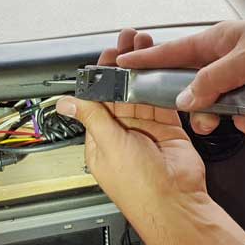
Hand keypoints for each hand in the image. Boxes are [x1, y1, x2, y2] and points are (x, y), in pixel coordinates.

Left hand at [56, 29, 206, 212]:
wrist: (176, 202)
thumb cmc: (140, 186)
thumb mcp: (109, 146)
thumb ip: (92, 118)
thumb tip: (67, 102)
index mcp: (101, 139)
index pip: (98, 99)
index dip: (103, 75)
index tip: (109, 55)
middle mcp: (123, 133)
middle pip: (122, 92)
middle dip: (126, 67)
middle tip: (130, 42)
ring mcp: (147, 131)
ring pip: (143, 94)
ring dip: (145, 72)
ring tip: (148, 48)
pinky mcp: (169, 130)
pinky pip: (165, 103)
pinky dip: (164, 87)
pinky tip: (163, 71)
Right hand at [116, 0, 244, 136]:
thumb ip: (213, 81)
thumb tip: (187, 98)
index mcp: (219, 45)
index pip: (173, 54)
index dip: (148, 63)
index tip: (124, 69)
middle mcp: (233, 64)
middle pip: (206, 98)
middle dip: (219, 114)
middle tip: (223, 118)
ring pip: (237, 115)